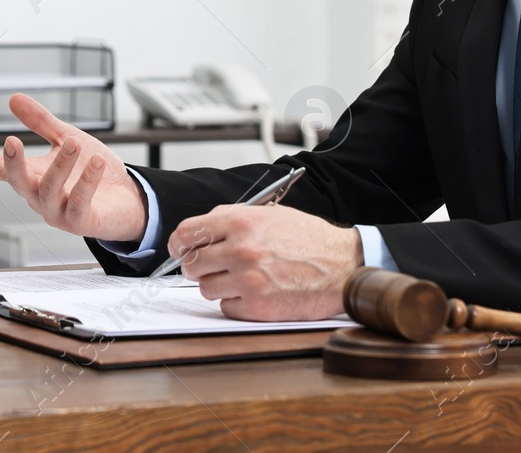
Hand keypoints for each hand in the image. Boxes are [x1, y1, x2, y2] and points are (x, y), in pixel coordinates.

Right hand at [0, 93, 146, 241]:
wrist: (125, 198)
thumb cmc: (92, 171)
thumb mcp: (65, 139)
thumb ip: (41, 122)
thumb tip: (14, 99)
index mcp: (34, 176)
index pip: (3, 171)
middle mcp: (41, 197)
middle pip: (19, 183)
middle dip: (13, 164)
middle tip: (11, 141)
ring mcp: (58, 212)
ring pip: (49, 191)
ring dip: (61, 166)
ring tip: (73, 144)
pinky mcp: (80, 222)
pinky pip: (79, 203)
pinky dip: (87, 182)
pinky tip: (97, 164)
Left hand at [168, 205, 363, 321]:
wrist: (342, 267)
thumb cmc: (308, 239)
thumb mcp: (269, 214)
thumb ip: (232, 218)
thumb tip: (198, 230)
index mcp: (241, 222)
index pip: (187, 233)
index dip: (178, 243)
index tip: (179, 249)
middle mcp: (241, 250)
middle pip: (192, 264)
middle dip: (198, 265)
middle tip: (212, 265)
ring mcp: (248, 281)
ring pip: (206, 288)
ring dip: (217, 284)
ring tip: (241, 277)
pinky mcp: (258, 307)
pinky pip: (226, 307)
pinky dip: (235, 302)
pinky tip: (254, 292)